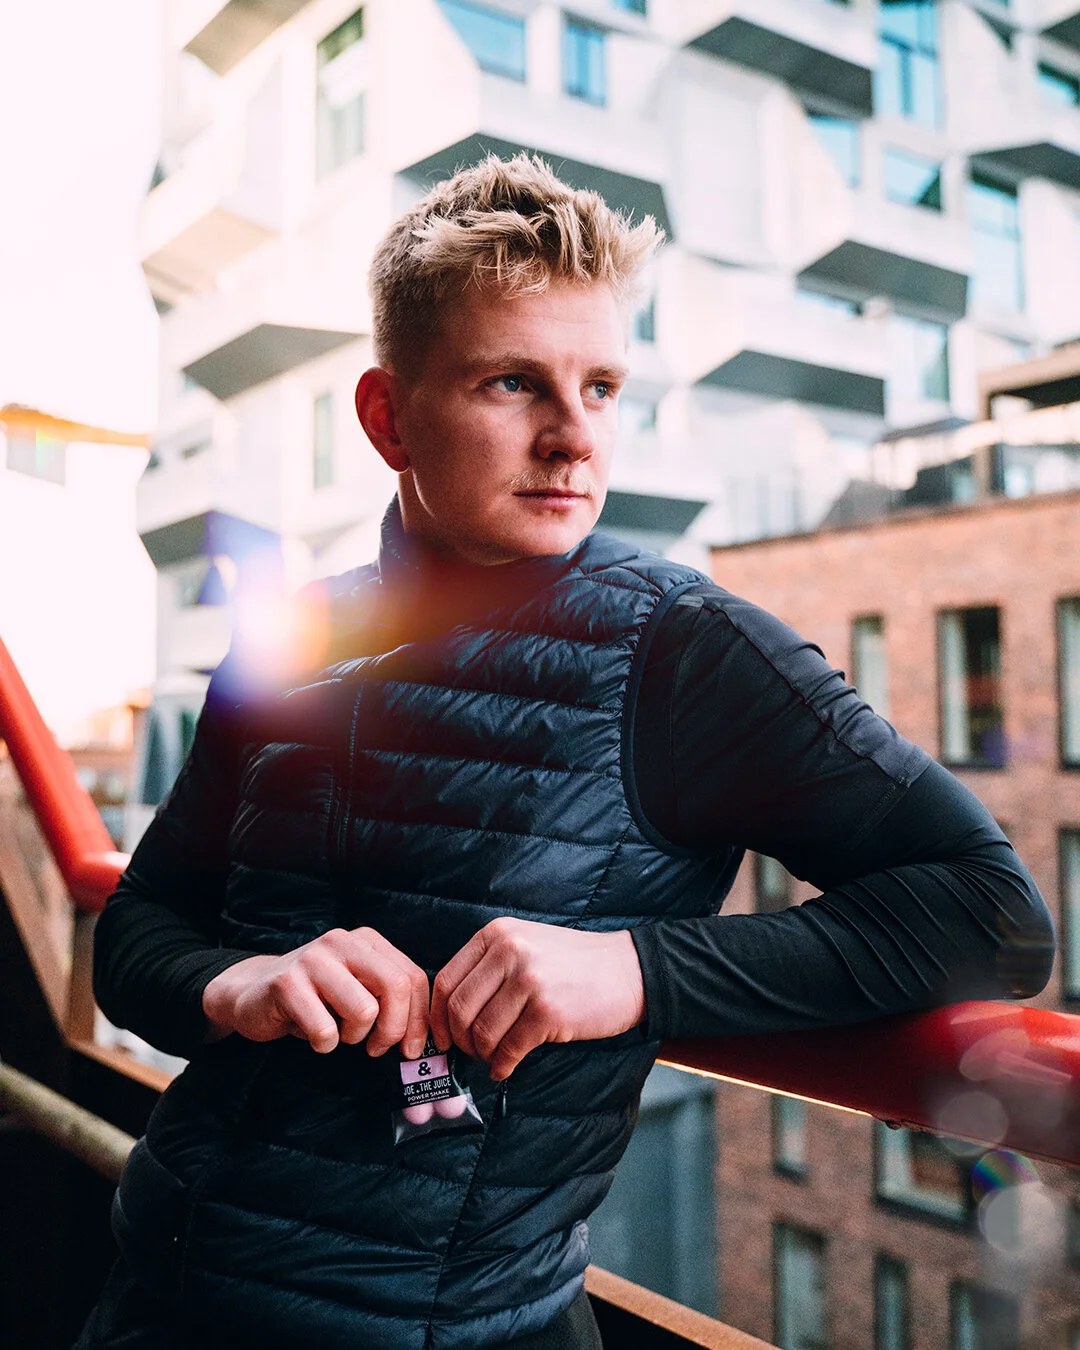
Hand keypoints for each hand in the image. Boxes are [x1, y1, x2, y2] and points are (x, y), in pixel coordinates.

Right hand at [201, 927, 429, 1056]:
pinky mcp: (287, 984)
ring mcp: (314, 959)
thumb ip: (389, 999)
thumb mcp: (356, 988)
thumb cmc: (314, 997)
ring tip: (337, 1032)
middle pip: (396, 987)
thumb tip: (423, 1038)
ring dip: (353, 1036)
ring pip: (364, 1010)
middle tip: (376, 1048)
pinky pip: (325, 1030)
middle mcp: (342, 942)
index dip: (418, 1019)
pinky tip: (313, 1034)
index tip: (411, 1048)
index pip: (412, 977)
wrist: (252, 992)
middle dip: (394, 1029)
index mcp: (366, 941)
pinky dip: (324, 1044)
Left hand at [429, 918, 645, 1080]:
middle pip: (458, 1009)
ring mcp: (529, 980)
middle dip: (459, 1041)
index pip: (446, 980)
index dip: (437, 1016)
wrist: (628, 970)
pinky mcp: (547, 1011)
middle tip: (470, 1052)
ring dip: (483, 1055)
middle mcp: (509, 951)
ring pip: (482, 1033)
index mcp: (497, 934)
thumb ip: (489, 968)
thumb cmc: (574, 964)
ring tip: (494, 1057)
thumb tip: (448, 1014)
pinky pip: (509, 1048)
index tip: (441, 1037)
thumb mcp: (525, 945)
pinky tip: (506, 1067)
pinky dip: (502, 1065)